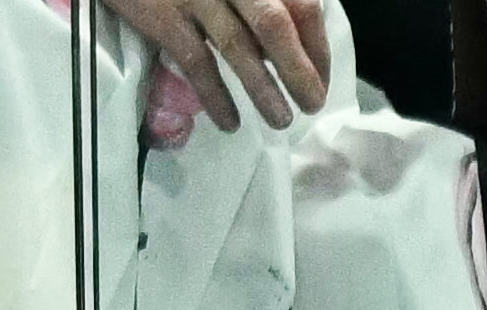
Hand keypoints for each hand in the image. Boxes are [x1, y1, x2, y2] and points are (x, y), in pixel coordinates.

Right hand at [102, 0, 328, 130]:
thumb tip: (276, 44)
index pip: (303, 5)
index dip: (316, 44)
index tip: (321, 75)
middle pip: (277, 27)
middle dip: (299, 69)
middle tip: (312, 104)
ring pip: (239, 47)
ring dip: (264, 88)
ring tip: (280, 120)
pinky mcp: (165, 19)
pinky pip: (196, 62)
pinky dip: (215, 95)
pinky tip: (229, 121)